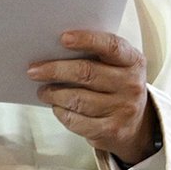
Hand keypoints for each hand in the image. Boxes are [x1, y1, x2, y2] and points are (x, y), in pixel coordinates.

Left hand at [28, 30, 157, 164]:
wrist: (137, 125)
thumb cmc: (115, 86)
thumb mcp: (115, 66)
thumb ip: (93, 54)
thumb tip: (51, 49)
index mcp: (133, 61)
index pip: (111, 46)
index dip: (87, 40)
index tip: (63, 38)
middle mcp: (132, 84)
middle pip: (87, 73)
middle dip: (55, 70)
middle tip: (33, 70)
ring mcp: (124, 109)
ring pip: (78, 99)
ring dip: (54, 94)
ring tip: (42, 90)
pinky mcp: (112, 131)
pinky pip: (77, 121)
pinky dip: (61, 112)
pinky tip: (57, 106)